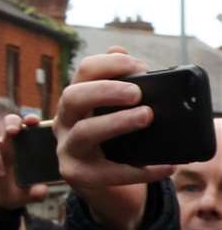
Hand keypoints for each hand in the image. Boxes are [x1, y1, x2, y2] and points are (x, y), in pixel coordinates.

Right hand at [0, 113, 48, 211]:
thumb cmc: (14, 192)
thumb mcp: (27, 195)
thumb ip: (36, 193)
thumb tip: (42, 189)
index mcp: (22, 148)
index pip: (28, 128)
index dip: (30, 121)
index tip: (33, 122)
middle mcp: (7, 145)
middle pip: (8, 123)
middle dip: (11, 123)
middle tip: (13, 131)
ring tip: (0, 175)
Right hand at [54, 47, 172, 229]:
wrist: (99, 181)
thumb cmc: (109, 138)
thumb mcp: (108, 108)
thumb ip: (115, 80)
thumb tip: (118, 48)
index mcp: (74, 101)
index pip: (83, 71)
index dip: (110, 64)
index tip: (138, 66)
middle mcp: (64, 122)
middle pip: (72, 97)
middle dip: (105, 90)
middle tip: (137, 93)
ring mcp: (67, 150)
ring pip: (84, 132)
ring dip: (117, 122)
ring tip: (147, 117)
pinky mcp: (78, 176)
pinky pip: (108, 172)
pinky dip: (140, 170)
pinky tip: (165, 166)